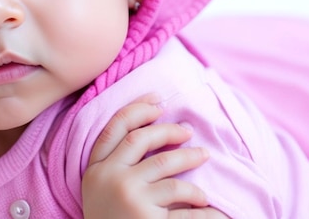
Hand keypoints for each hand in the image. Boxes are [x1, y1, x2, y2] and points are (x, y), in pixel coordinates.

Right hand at [82, 95, 225, 217]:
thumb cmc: (109, 218)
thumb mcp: (100, 188)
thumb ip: (115, 162)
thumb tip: (155, 127)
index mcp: (95, 170)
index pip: (115, 128)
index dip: (137, 110)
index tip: (158, 102)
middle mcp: (108, 179)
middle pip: (142, 141)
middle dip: (168, 131)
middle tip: (188, 132)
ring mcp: (128, 198)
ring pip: (167, 167)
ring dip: (191, 159)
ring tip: (204, 158)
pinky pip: (185, 208)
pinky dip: (203, 208)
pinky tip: (213, 208)